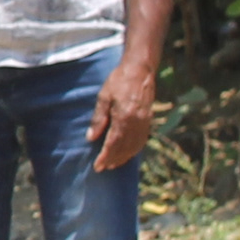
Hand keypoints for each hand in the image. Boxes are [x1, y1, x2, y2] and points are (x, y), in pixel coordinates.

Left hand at [87, 52, 157, 173]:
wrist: (140, 71)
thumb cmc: (118, 82)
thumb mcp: (103, 98)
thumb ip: (98, 119)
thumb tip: (91, 138)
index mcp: (124, 117)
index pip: (114, 143)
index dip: (105, 156)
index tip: (97, 166)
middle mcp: (137, 123)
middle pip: (125, 148)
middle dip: (113, 160)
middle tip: (103, 168)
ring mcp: (145, 122)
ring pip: (135, 146)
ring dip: (124, 157)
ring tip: (114, 164)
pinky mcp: (148, 120)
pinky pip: (142, 140)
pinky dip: (134, 149)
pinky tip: (128, 153)